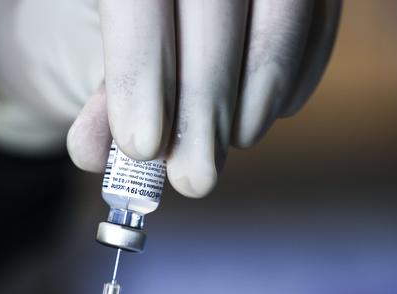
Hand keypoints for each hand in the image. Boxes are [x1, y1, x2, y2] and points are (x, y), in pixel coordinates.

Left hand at [0, 0, 341, 196]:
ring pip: (281, 3)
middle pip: (214, 1)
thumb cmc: (95, 31)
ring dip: (262, 83)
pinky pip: (317, 10)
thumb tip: (95, 151)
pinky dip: (299, 67)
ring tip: (235, 141)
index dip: (142, 69)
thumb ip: (93, 100)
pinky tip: (271, 112)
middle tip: (193, 174)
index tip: (142, 145)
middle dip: (205, 95)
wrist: (130, 12)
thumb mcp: (79, 60)